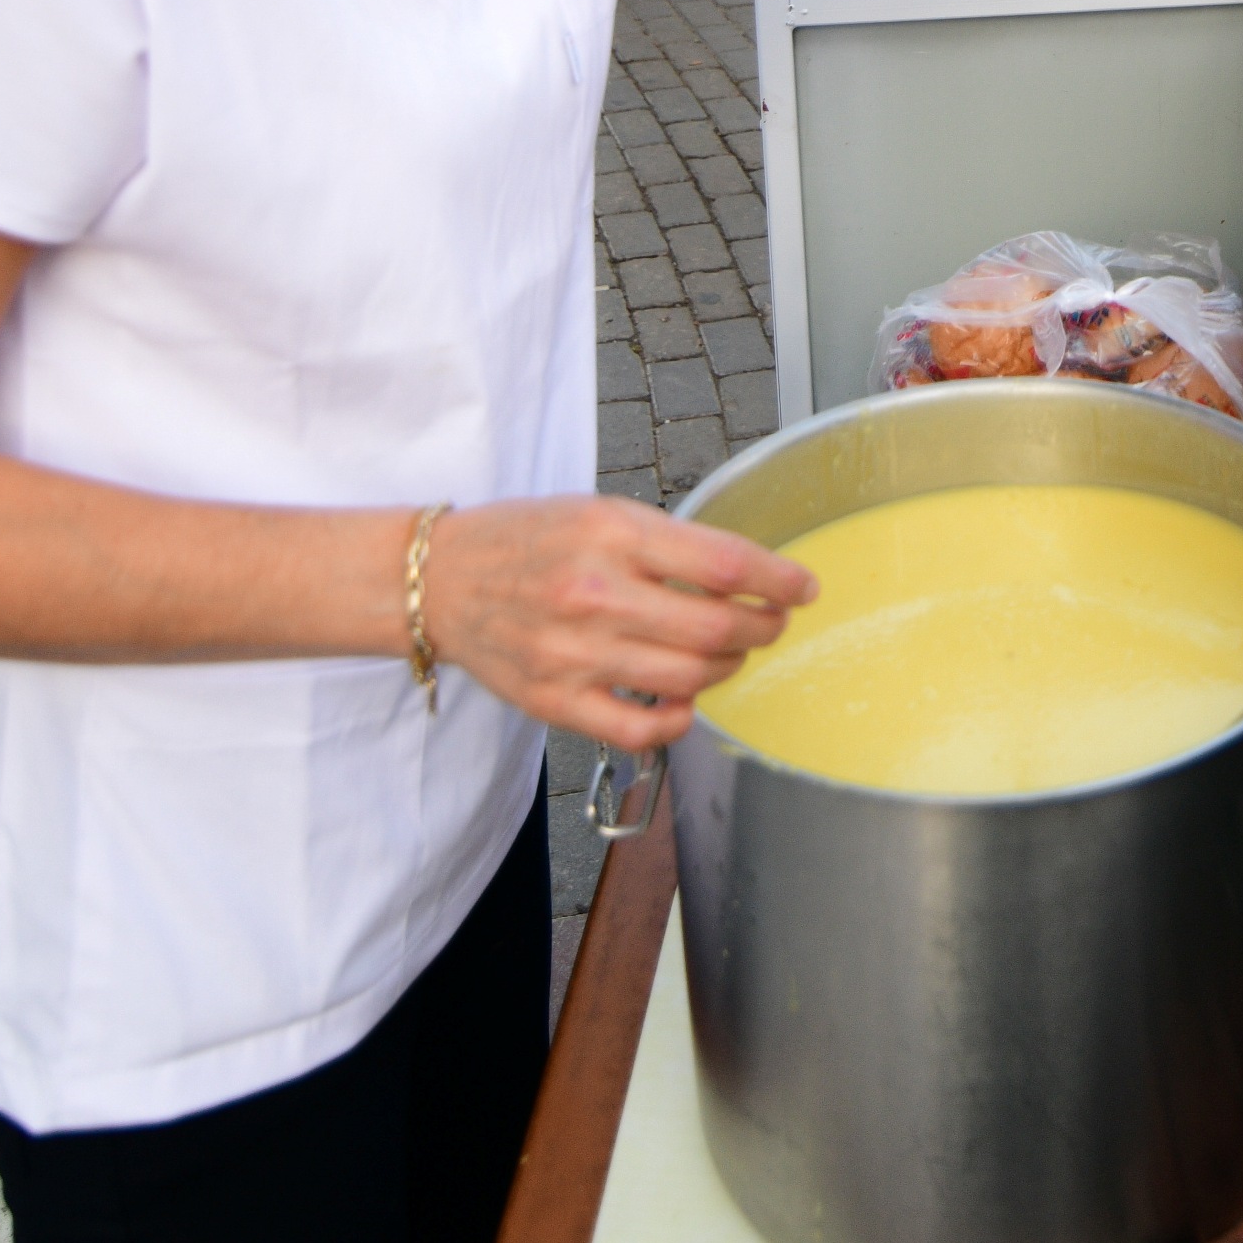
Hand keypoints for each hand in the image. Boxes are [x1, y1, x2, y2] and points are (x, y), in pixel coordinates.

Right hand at [421, 497, 815, 751]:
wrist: (438, 580)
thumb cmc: (524, 540)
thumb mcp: (598, 512)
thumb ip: (666, 543)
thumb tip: (743, 576)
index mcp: (613, 534)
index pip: (725, 565)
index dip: (779, 581)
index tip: (803, 589)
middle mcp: (595, 593)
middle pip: (716, 629)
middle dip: (762, 629)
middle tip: (770, 624)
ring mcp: (573, 653)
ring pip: (688, 680)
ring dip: (727, 670)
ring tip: (728, 655)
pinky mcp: (554, 701)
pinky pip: (638, 730)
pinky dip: (678, 722)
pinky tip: (685, 703)